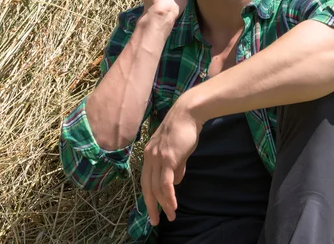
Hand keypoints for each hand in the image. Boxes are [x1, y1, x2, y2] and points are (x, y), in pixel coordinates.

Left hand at [141, 98, 201, 225]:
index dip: (148, 196)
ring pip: (156, 187)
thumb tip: (175, 182)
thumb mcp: (177, 151)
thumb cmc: (184, 130)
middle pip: (146, 187)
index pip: (145, 180)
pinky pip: (165, 182)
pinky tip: (173, 205)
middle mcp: (149, 156)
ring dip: (163, 204)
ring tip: (170, 216)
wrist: (188, 113)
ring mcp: (157, 157)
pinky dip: (169, 196)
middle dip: (150, 206)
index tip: (152, 209)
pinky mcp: (167, 158)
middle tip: (155, 221)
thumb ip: (175, 166)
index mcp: (149, 154)